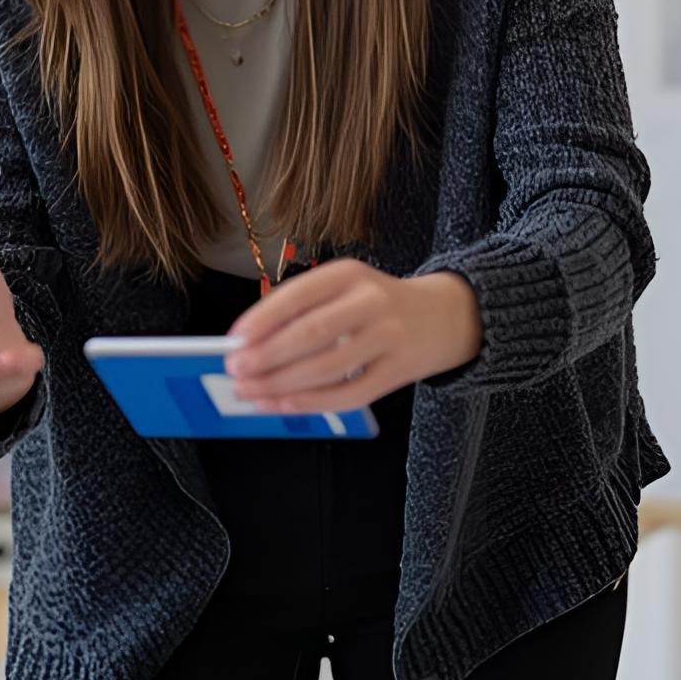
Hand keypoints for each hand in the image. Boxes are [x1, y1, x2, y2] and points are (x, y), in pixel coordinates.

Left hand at [222, 261, 481, 412]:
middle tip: (236, 371)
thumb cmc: (378, 303)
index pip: (299, 295)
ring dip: (282, 384)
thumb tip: (248, 344)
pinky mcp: (399, 371)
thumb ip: (303, 310)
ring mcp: (388, 338)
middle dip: (267, 356)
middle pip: (312, 333)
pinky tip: (282, 405)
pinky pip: (349, 394)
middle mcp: (371, 302)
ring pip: (327, 368)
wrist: (446, 315)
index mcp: (349, 274)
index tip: (234, 340)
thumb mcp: (345, 288)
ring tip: (250, 393)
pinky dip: (311, 403)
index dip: (262, 319)